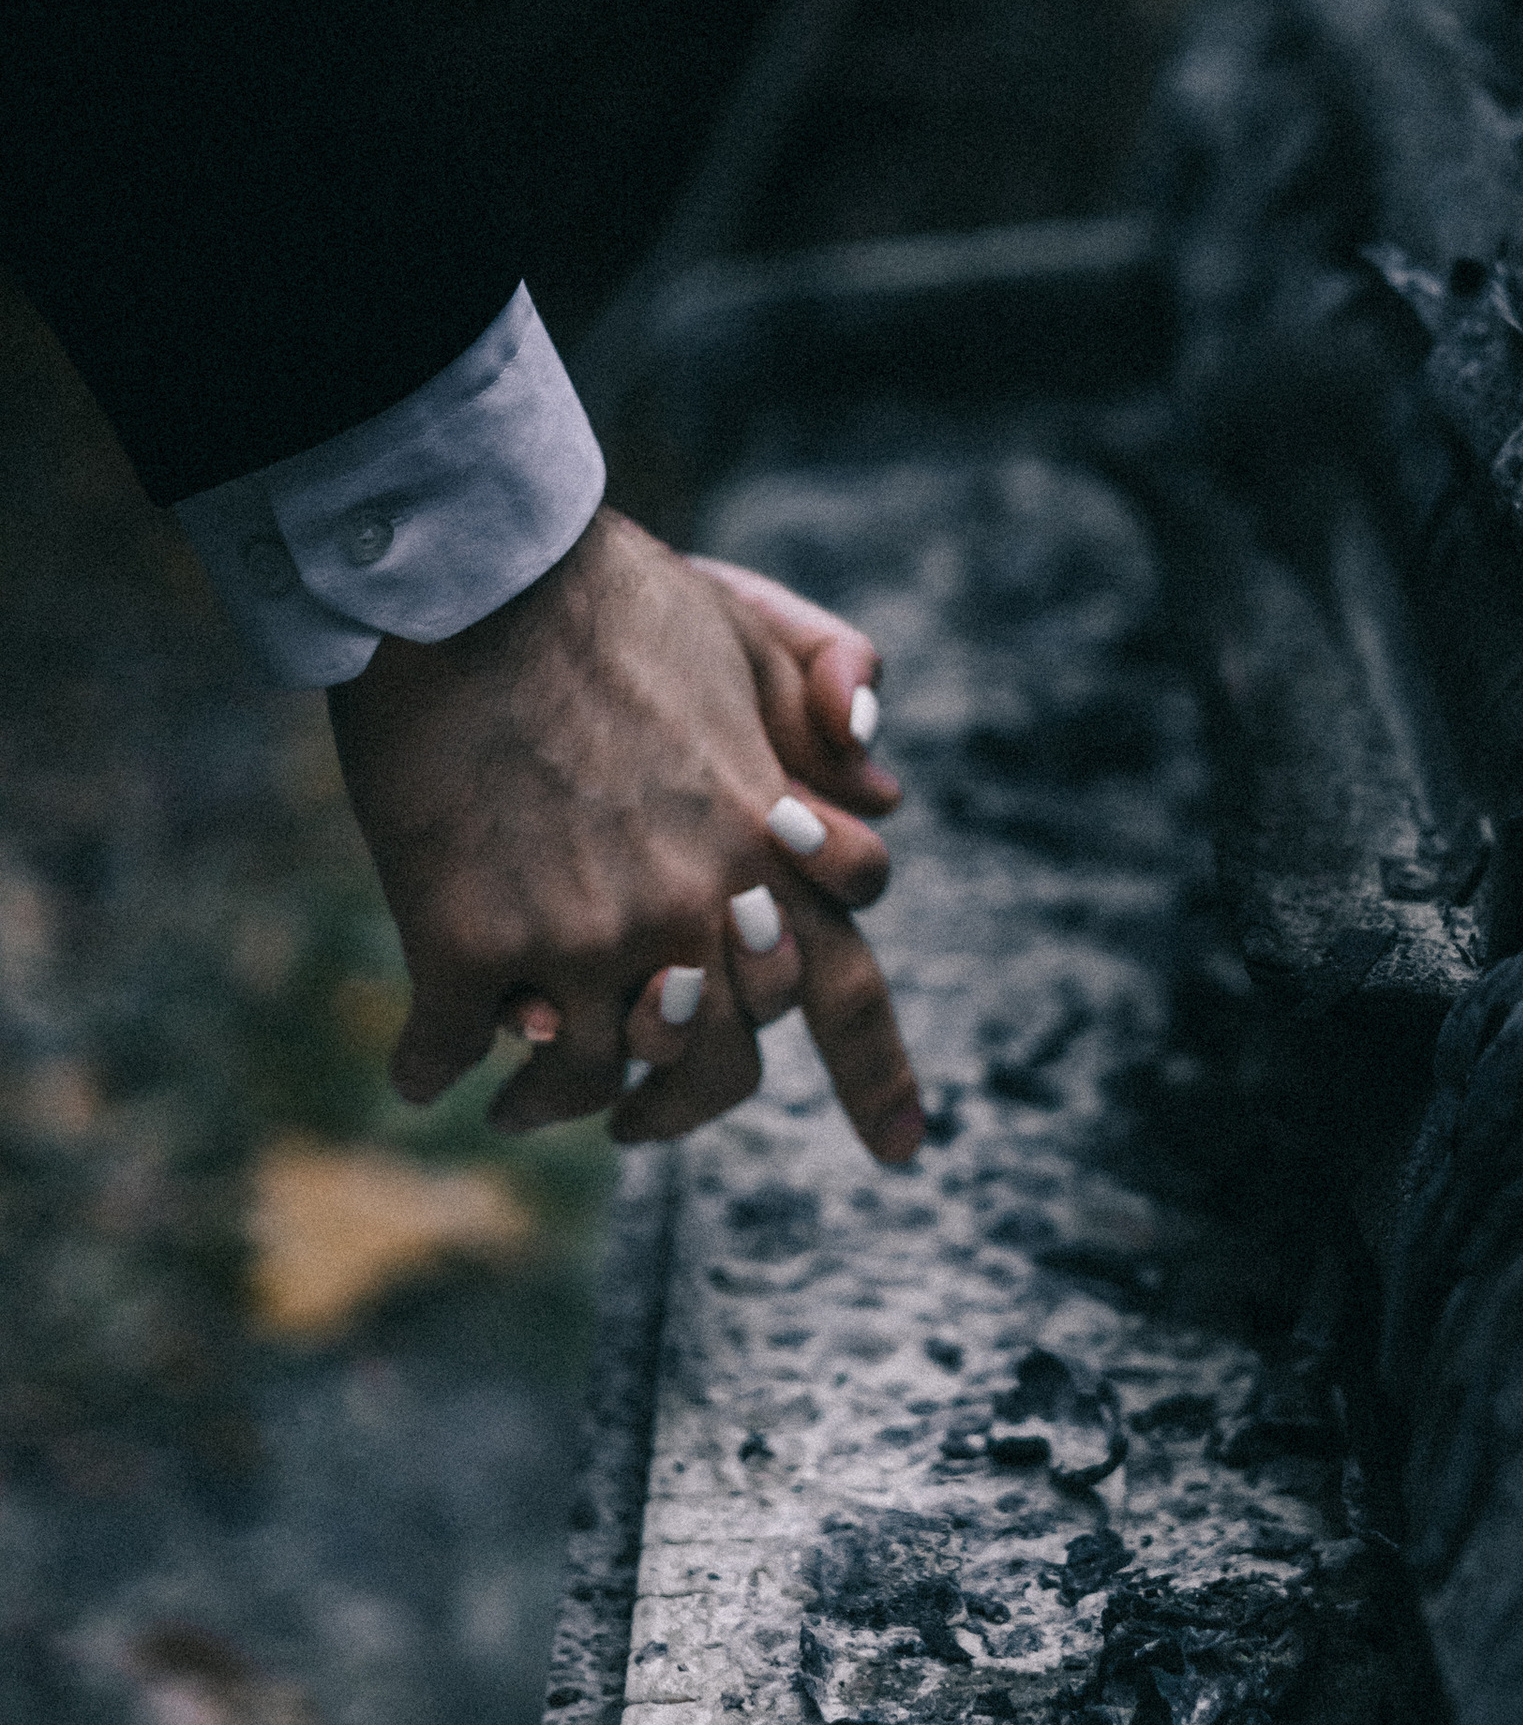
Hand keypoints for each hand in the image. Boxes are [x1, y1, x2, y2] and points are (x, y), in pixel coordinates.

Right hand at [328, 507, 924, 1159]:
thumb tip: (888, 793)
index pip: (847, 994)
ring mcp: (580, 937)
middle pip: (722, 1069)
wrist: (469, 577)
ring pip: (586, 1080)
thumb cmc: (610, 595)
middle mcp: (693, 913)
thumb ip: (827, 711)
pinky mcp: (463, 941)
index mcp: (771, 851)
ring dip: (554, 1101)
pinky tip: (421, 1072)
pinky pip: (452, 1053)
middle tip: (643, 1117)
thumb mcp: (750, 631)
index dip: (879, 1082)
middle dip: (684, 1104)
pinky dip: (434, 1071)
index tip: (899, 1147)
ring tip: (520, 1101)